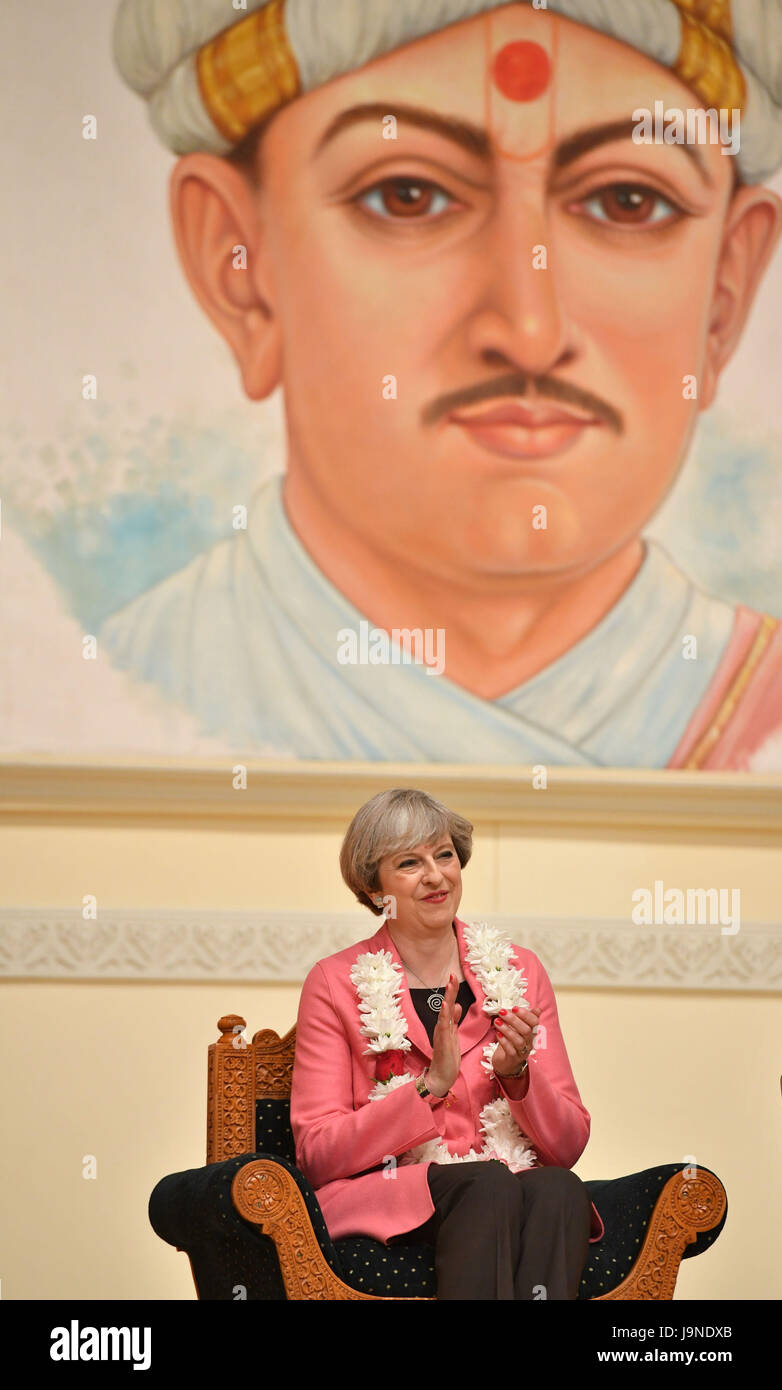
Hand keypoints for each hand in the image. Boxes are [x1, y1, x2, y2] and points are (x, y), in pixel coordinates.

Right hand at [426, 974, 461, 1095]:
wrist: (441, 1076)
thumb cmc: (447, 1057)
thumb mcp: (454, 1035)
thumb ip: (454, 1020)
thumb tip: (458, 1005)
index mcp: (446, 1025)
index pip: (450, 1004)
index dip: (452, 991)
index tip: (454, 977)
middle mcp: (442, 1027)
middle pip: (447, 1004)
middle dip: (450, 990)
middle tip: (452, 974)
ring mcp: (441, 1033)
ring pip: (445, 1012)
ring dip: (447, 998)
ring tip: (449, 984)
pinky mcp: (442, 1042)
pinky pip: (443, 1026)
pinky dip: (444, 1014)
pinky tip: (445, 1005)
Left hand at [492, 1005, 540, 1077]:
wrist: (507, 1063)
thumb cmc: (513, 1042)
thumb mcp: (519, 1029)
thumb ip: (525, 1018)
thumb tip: (538, 1009)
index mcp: (532, 1032)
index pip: (534, 1022)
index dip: (526, 1014)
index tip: (514, 1008)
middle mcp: (530, 1042)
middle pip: (526, 1030)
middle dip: (513, 1020)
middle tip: (502, 1012)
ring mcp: (522, 1051)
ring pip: (518, 1040)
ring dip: (507, 1029)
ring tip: (497, 1021)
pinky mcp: (513, 1058)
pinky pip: (510, 1050)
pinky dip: (504, 1041)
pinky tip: (498, 1033)